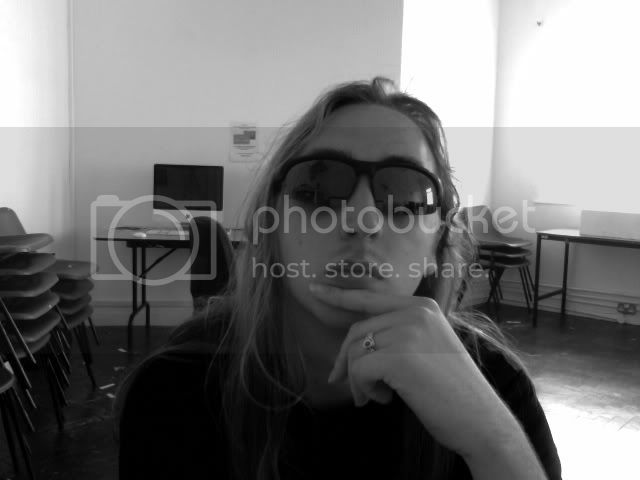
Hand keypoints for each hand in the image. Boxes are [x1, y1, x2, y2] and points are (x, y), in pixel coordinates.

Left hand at [308, 282, 519, 458]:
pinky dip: (364, 389)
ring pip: (356, 353)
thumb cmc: (452, 389)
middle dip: (346, 360)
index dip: (337, 295)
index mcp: (421, 306)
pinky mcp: (399, 357)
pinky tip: (386, 399)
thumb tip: (354, 344)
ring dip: (359, 380)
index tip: (314, 289)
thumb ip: (397, 335)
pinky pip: (360, 370)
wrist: (480, 419)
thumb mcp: (427, 348)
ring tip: (378, 396)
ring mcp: (407, 332)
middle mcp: (414, 312)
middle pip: (357, 331)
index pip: (368, 298)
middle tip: (347, 385)